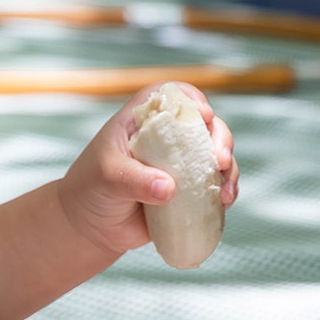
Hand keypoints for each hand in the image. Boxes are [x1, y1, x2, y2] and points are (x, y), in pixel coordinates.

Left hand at [58, 82, 237, 255]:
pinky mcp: (188, 189)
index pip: (170, 94)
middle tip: (219, 160)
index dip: (191, 98)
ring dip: (228, 167)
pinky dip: (226, 189)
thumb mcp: (106, 177)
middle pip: (203, 123)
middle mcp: (165, 136)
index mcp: (142, 119)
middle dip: (220, 137)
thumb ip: (133, 180)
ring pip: (215, 153)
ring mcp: (179, 162)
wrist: (91, 224)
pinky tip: (225, 202)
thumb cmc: (91, 188)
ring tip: (225, 191)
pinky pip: (215, 184)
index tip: (203, 114)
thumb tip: (168, 188)